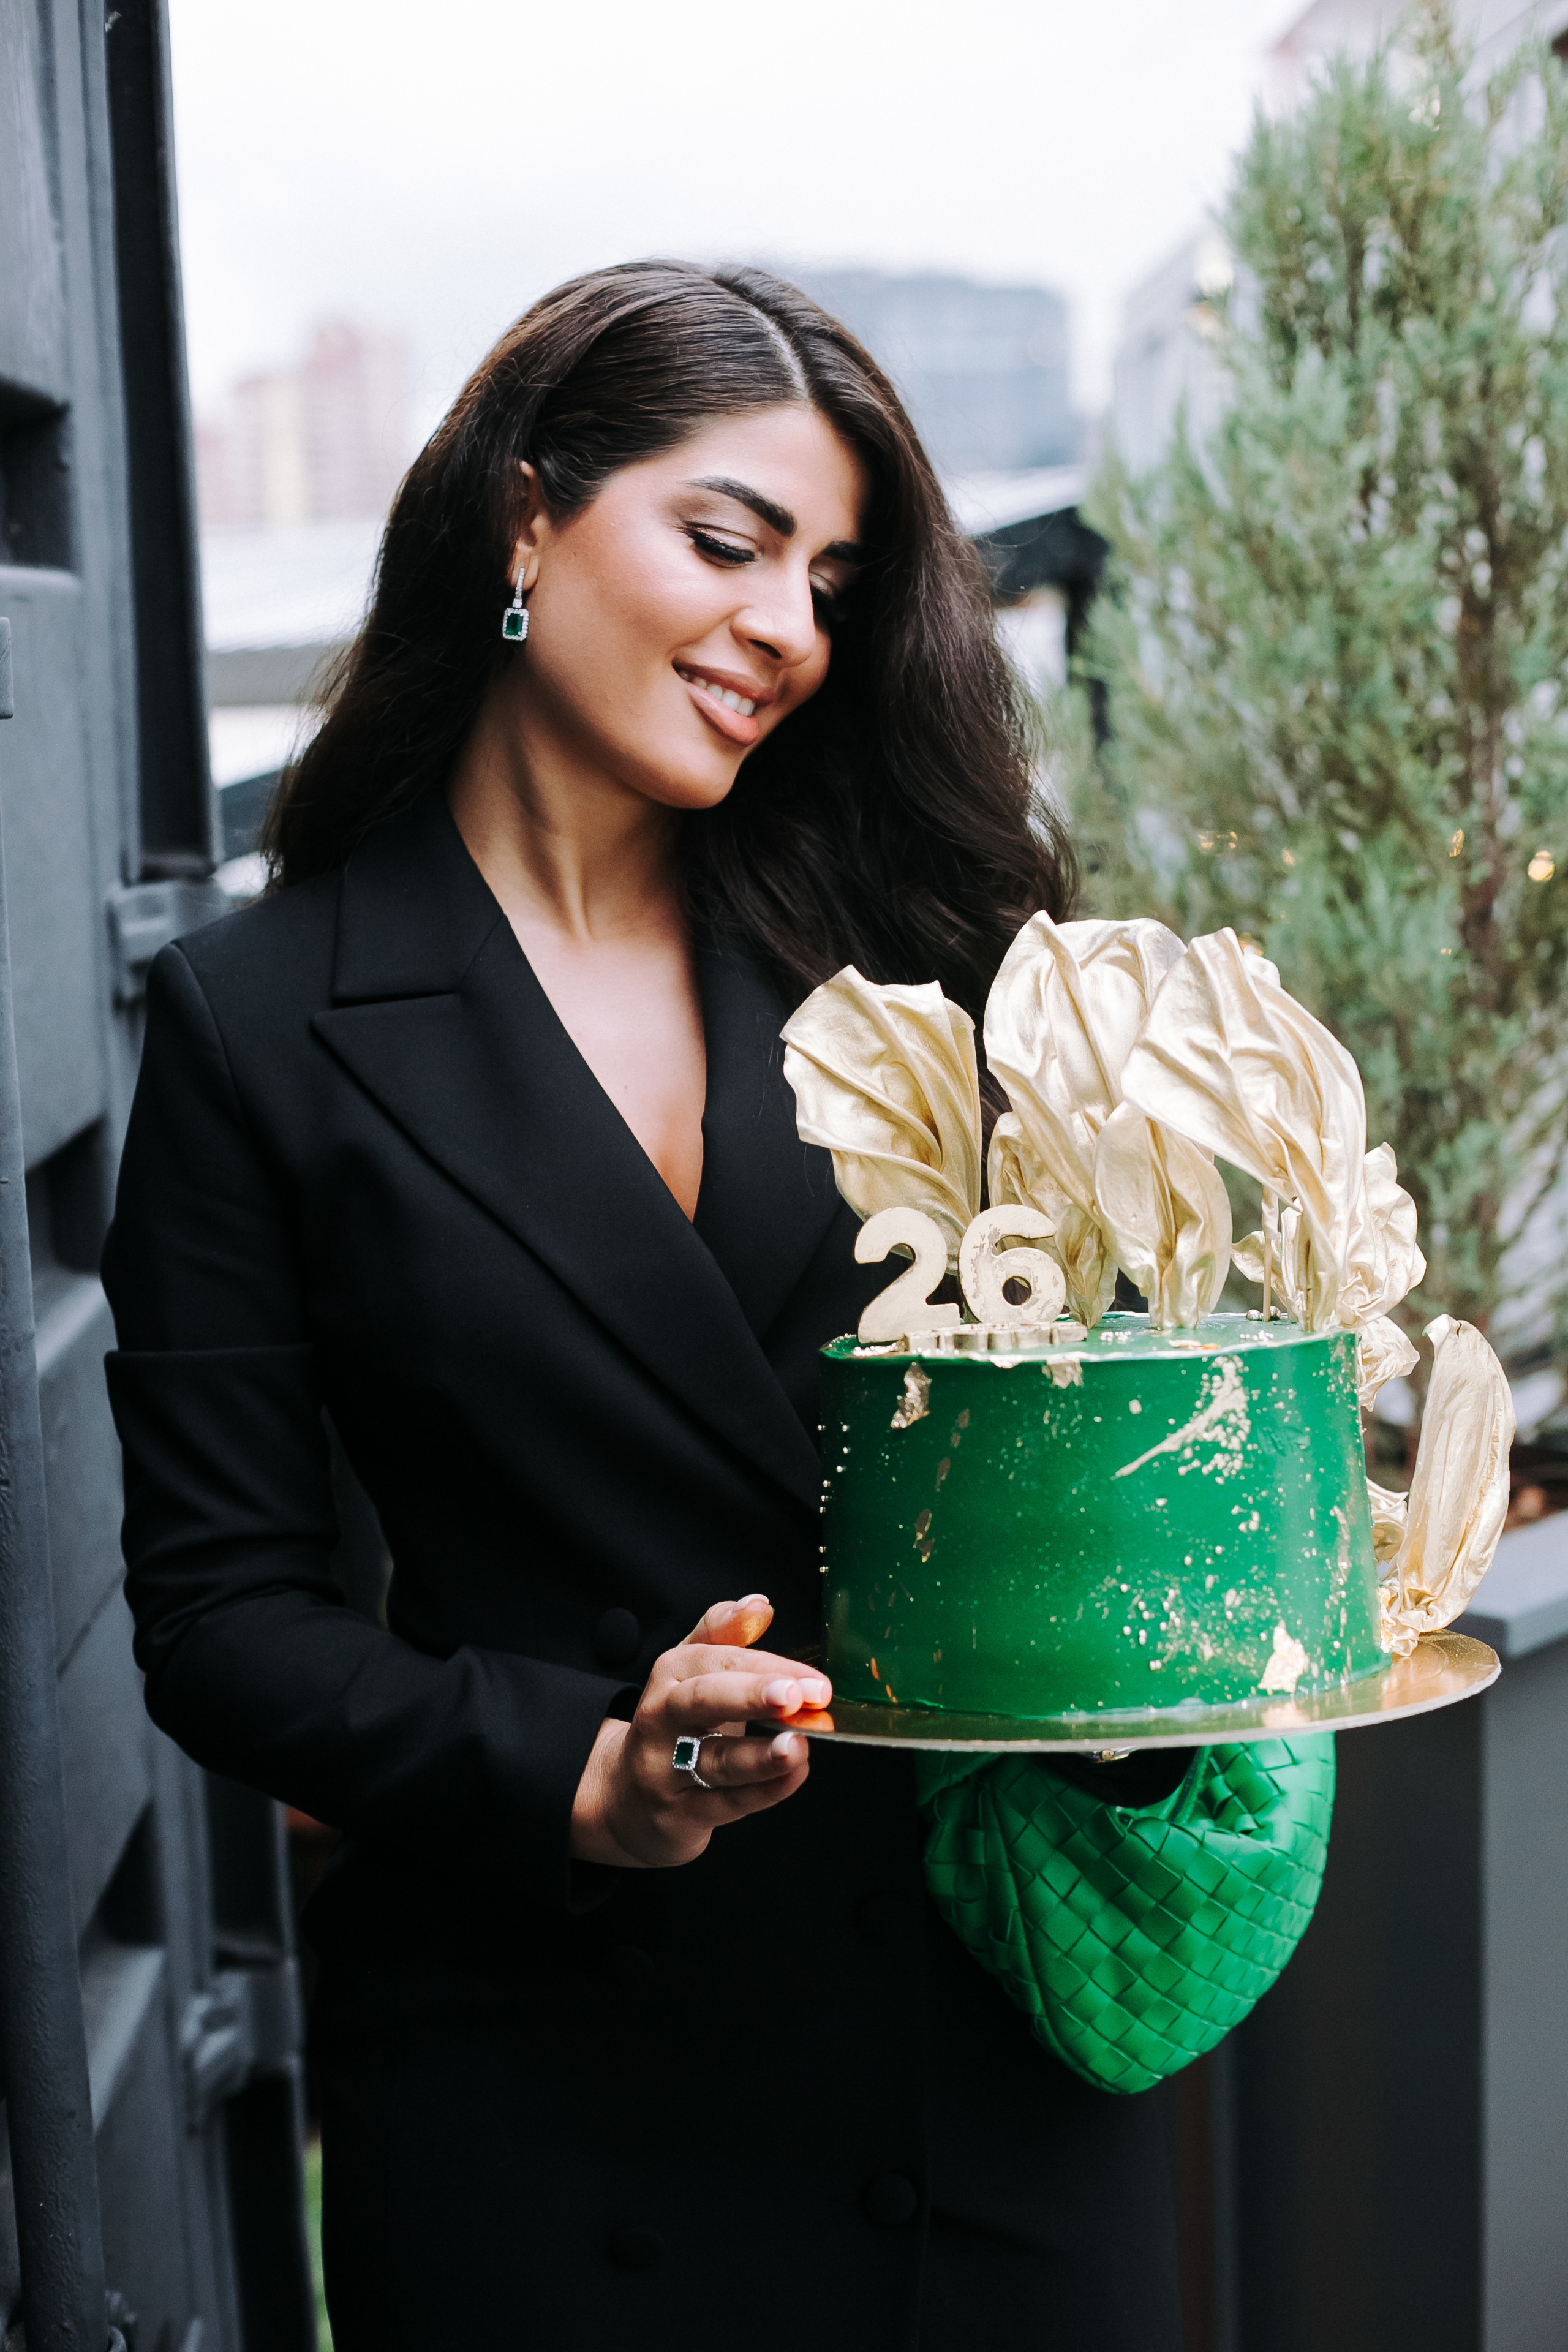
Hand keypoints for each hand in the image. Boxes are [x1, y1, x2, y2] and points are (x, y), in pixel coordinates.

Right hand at [569, 1596, 829, 1867]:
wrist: (628, 1800)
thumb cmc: (675, 1727)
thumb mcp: (690, 1674)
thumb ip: (723, 1634)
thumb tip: (759, 1604)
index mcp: (669, 1675)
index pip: (718, 1661)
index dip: (766, 1667)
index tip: (813, 1680)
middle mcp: (660, 1719)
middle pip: (702, 1700)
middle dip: (750, 1695)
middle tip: (795, 1697)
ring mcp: (665, 1770)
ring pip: (714, 1760)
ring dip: (760, 1755)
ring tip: (799, 1745)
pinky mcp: (677, 1815)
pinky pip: (724, 1803)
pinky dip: (764, 1791)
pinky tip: (795, 1775)